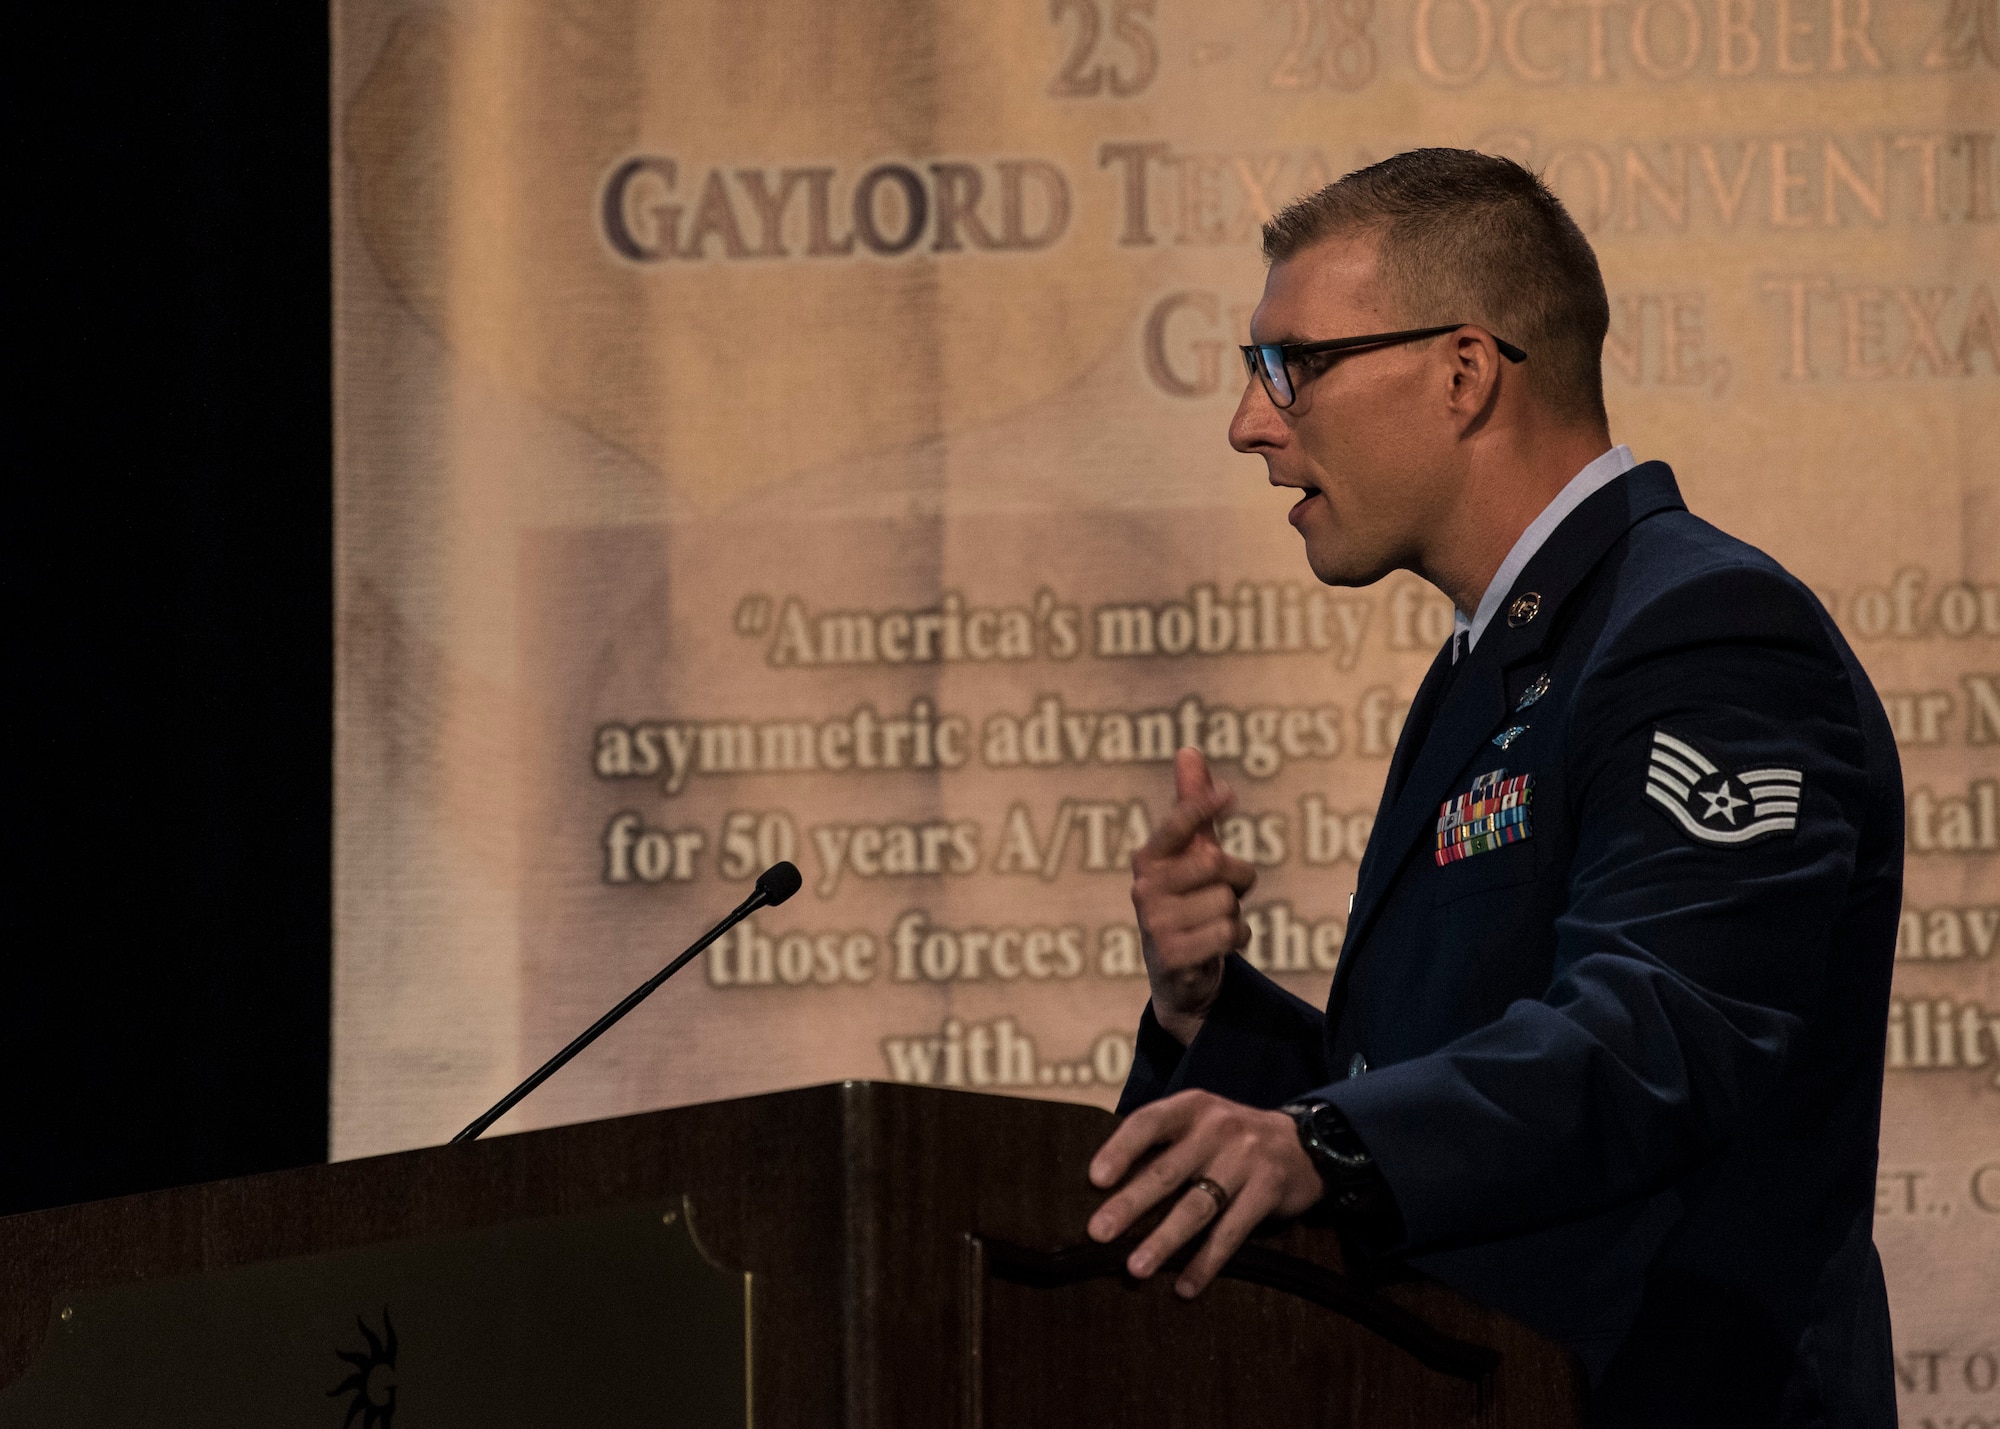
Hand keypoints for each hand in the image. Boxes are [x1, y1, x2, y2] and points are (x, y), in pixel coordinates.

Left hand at [1087, 1090, 1325, 1296]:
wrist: (1302, 1144)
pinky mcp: (1268, 1190)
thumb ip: (1162, 1145)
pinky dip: (1206, 1262)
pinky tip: (1185, 1287)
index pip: (1148, 1122)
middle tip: (1098, 1233)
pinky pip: (1231, 1232)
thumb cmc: (1229, 1140)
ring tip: (1135, 1268)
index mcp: (1192, 1107)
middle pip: (1167, 1171)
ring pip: (1197, 1206)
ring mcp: (1246, 1158)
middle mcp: (1218, 1127)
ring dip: (1164, 1241)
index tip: (1094, 1179)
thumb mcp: (1198, 1124)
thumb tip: (1104, 1188)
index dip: (1119, 1149)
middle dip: (1130, 1205)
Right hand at [1131, 748, 1257, 1042]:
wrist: (1179, 973)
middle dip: (1236, 878)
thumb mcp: (1191, 853)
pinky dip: (1236, 938)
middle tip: (1224, 892)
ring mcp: (1155, 924)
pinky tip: (1216, 946)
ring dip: (1234, 914)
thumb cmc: (1188, 900)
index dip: (1202, 806)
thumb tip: (1188, 750)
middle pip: (1217, 864)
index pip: (1178, 824)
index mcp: (1148, 858)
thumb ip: (1191, 806)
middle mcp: (1144, 887)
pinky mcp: (1172, 956)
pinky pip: (1229, 933)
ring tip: (1212, 923)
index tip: (1228, 793)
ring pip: (1227, 903)